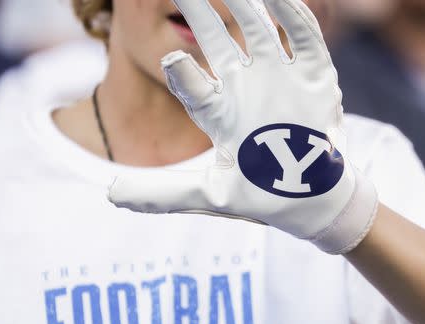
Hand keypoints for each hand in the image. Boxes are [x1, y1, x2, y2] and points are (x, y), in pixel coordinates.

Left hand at [108, 0, 377, 253]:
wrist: (311, 202)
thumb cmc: (258, 197)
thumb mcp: (208, 194)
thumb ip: (162, 191)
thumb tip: (109, 194)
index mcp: (219, 110)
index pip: (193, 84)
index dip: (182, 72)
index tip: (172, 61)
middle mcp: (245, 86)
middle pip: (217, 39)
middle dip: (200, 10)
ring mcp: (279, 78)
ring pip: (258, 28)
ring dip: (244, 2)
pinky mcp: (314, 76)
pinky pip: (303, 37)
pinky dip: (293, 14)